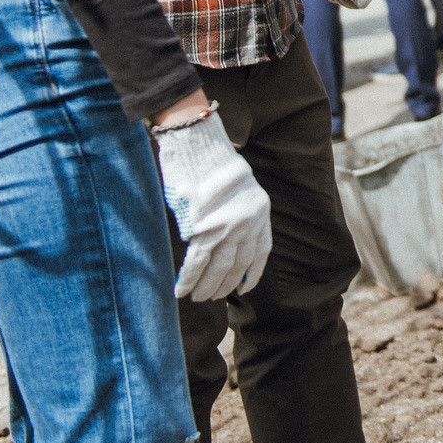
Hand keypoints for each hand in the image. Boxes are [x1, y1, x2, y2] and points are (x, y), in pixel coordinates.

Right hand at [153, 105, 273, 301]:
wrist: (199, 144)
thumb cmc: (212, 162)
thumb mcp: (238, 187)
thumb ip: (237, 212)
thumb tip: (223, 238)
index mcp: (261, 210)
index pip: (261, 251)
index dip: (253, 272)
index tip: (245, 287)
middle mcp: (248, 222)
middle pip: (238, 263)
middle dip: (225, 283)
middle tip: (212, 296)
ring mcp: (227, 227)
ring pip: (217, 268)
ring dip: (206, 287)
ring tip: (197, 298)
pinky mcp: (203, 228)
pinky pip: (197, 263)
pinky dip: (189, 279)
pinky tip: (182, 290)